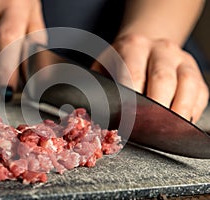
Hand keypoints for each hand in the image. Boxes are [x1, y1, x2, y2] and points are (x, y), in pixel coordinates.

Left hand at [92, 34, 208, 122]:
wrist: (145, 45)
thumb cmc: (121, 61)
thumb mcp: (104, 65)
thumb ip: (96, 83)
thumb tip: (86, 110)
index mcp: (134, 46)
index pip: (133, 74)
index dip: (130, 99)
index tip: (126, 119)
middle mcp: (161, 49)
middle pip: (162, 80)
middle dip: (155, 109)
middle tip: (147, 129)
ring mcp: (182, 61)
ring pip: (187, 87)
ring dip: (177, 112)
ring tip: (167, 131)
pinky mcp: (197, 74)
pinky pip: (200, 94)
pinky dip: (192, 111)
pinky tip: (180, 123)